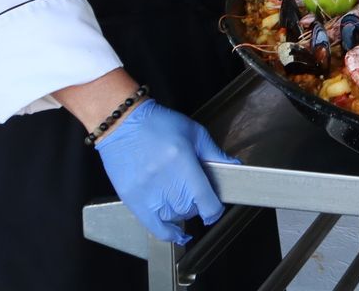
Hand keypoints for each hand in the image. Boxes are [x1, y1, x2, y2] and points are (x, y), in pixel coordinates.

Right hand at [93, 98, 236, 244]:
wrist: (123, 124)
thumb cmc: (160, 124)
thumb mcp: (194, 132)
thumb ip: (215, 153)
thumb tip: (236, 167)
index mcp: (183, 164)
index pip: (206, 201)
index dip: (215, 209)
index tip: (216, 207)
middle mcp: (165, 182)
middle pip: (191, 209)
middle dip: (197, 203)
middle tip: (194, 190)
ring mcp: (147, 193)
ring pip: (174, 217)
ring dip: (181, 211)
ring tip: (179, 196)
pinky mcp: (132, 199)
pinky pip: (153, 227)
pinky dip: (167, 233)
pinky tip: (177, 234)